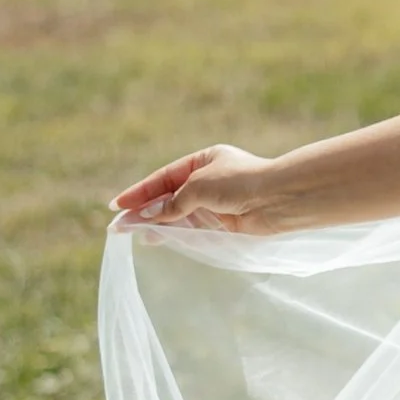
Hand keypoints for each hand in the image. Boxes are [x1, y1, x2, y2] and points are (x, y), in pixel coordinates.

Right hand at [110, 145, 288, 234]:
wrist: (281, 199)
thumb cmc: (242, 182)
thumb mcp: (199, 186)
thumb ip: (173, 203)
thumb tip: (149, 216)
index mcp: (204, 160)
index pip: (164, 177)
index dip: (140, 192)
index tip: (118, 206)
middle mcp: (209, 180)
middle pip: (170, 197)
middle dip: (144, 211)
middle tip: (119, 226)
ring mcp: (218, 202)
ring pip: (181, 214)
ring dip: (158, 224)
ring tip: (134, 234)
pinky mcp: (227, 223)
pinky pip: (196, 228)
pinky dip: (178, 232)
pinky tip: (159, 238)